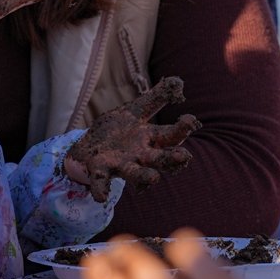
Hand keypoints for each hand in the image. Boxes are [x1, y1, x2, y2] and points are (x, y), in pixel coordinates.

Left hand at [64, 77, 201, 202]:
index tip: (191, 120)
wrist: (89, 146)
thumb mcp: (136, 110)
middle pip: (160, 158)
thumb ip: (157, 98)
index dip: (182, 129)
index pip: (171, 136)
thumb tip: (179, 82)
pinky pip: (101, 182)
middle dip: (172, 159)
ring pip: (136, 173)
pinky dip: (101, 189)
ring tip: (154, 179)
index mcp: (151, 139)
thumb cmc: (118, 130)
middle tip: (184, 156)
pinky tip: (101, 196)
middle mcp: (140, 155)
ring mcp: (121, 164)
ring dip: (145, 177)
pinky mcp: (100, 170)